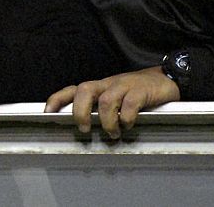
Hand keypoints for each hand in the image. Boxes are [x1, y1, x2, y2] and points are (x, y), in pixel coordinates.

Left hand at [44, 66, 179, 138]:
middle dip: (80, 111)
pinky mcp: (141, 90)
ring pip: (106, 100)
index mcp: (99, 87)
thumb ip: (101, 109)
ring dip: (106, 121)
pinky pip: (129, 103)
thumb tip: (85, 129)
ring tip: (113, 133)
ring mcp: (124, 85)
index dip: (58, 99)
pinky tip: (128, 125)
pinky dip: (125, 118)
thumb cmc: (137, 92)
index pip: (73, 89)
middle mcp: (108, 84)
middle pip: (84, 89)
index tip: (47, 112)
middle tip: (85, 129)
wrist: (166, 79)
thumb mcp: (115, 98)